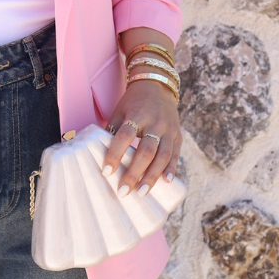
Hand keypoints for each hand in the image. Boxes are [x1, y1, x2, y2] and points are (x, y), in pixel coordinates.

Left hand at [100, 80, 180, 197]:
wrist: (157, 86)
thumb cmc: (133, 102)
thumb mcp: (120, 111)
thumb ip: (113, 130)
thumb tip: (100, 154)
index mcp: (137, 115)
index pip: (125, 136)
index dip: (115, 154)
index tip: (106, 172)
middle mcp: (155, 123)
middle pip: (145, 150)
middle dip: (134, 173)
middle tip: (123, 192)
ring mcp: (169, 129)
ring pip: (163, 156)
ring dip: (152, 176)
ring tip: (141, 192)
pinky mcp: (178, 135)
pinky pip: (176, 155)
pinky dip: (172, 169)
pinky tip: (166, 182)